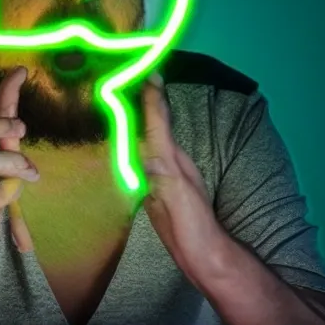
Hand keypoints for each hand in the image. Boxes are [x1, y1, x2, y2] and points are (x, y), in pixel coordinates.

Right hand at [141, 74, 225, 280]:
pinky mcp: (153, 190)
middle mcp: (167, 162)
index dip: (152, 96)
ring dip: (137, 118)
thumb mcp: (180, 199)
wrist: (202, 255)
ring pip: (146, 139)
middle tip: (128, 75)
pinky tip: (123, 144)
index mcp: (172, 160)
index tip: (146, 69)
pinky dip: (132, 146)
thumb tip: (150, 151)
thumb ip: (165, 175)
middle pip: (153, 124)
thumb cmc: (194, 229)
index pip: (159, 120)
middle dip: (143, 99)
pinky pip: (139, 160)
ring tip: (121, 100)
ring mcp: (161, 175)